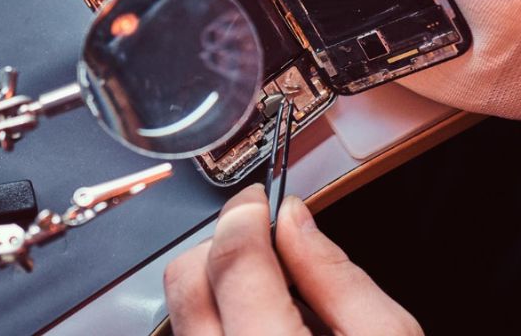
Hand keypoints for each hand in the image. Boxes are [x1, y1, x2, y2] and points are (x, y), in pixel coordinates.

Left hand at [163, 184, 421, 334]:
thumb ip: (340, 277)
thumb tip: (298, 219)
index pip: (232, 259)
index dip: (245, 214)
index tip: (262, 200)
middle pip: (187, 280)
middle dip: (224, 243)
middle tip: (266, 236)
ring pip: (180, 310)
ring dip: (217, 282)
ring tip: (272, 289)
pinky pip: (191, 335)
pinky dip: (217, 317)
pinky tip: (259, 323)